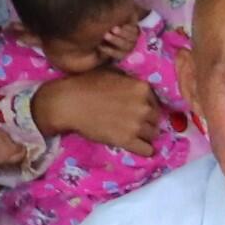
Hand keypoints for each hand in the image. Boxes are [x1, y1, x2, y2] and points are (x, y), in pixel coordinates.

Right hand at [31, 68, 163, 154]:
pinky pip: (147, 150)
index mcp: (142, 88)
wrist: (69, 103)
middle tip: (133, 122)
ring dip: (145, 135)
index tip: (137, 110)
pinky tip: (137, 146)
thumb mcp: (114, 74)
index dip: (147, 106)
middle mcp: (144, 106)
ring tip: (133, 134)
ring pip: (153, 135)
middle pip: (156, 119)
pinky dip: (144, 150)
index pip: (155, 102)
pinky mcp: (127, 141)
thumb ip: (130, 82)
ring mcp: (137, 125)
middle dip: (147, 121)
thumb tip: (139, 88)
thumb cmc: (87, 84)